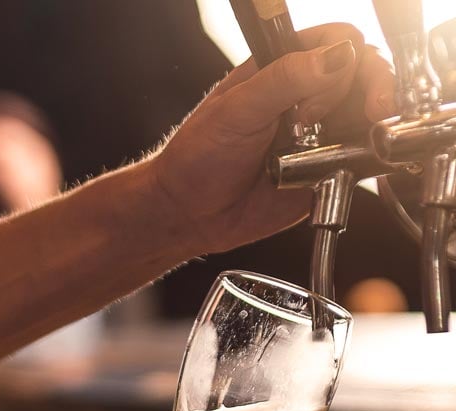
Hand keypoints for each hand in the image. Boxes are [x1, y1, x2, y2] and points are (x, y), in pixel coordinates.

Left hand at [152, 23, 394, 255]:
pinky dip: (369, 158)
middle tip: (366, 113)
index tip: (318, 99)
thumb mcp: (237, 110)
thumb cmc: (198, 158)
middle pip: (364, 73)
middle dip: (373, 87)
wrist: (190, 214)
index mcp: (282, 69)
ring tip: (354, 142)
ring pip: (369, 114)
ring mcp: (319, 135)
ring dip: (374, 123)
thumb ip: (284, 80)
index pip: (337, 42)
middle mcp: (307, 98)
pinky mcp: (326, 172)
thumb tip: (336, 58)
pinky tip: (356, 162)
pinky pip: (361, 160)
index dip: (344, 61)